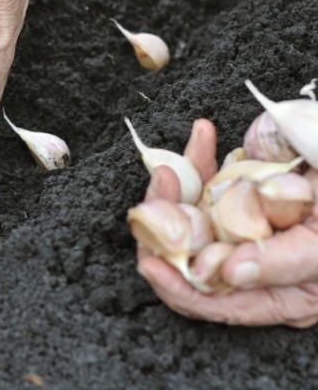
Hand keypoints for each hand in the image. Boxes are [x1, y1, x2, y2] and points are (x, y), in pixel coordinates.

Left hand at [137, 119, 317, 327]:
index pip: (208, 300)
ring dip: (178, 184)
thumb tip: (230, 273)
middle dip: (165, 220)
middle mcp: (250, 265)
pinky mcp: (244, 194)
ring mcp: (244, 227)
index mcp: (274, 295)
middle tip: (162, 185)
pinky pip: (210, 181)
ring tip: (175, 162)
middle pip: (186, 252)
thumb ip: (285, 263)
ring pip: (190, 213)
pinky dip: (202, 158)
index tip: (149, 261)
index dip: (173, 285)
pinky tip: (203, 134)